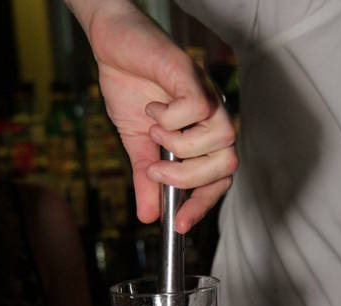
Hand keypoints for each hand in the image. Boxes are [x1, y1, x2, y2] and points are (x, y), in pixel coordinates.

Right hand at [86, 0, 236, 231]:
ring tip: (154, 130)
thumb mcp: (136, 145)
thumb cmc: (131, 91)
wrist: (112, 46)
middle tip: (154, 169)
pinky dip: (172, 118)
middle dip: (188, 178)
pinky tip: (155, 109)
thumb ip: (146, 179)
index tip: (178, 224)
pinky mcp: (192, 74)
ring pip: (220, 139)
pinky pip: (198, 107)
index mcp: (203, 140)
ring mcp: (206, 97)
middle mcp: (212, 120)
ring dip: (179, 146)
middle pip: (227, 166)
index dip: (201, 206)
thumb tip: (148, 217)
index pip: (217, 181)